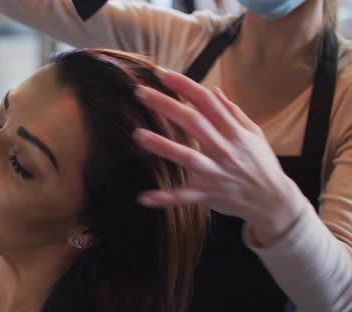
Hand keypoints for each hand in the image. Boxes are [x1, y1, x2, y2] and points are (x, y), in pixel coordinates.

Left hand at [134, 67, 306, 244]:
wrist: (274, 202)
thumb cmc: (262, 164)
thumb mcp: (255, 134)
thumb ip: (233, 112)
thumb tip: (213, 90)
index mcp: (233, 132)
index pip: (205, 101)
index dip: (184, 86)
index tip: (162, 74)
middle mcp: (223, 149)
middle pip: (193, 122)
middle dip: (167, 105)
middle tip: (141, 92)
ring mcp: (215, 173)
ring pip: (186, 157)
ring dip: (162, 146)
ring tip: (138, 134)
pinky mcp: (208, 194)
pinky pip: (183, 197)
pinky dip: (164, 198)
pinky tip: (144, 197)